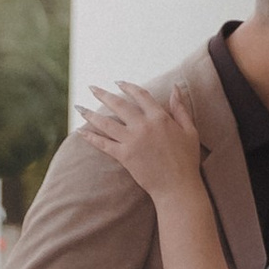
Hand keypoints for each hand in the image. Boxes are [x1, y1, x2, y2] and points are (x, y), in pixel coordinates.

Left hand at [81, 80, 204, 202]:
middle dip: (103, 95)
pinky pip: (103, 144)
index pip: (140, 95)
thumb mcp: (189, 130)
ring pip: (106, 123)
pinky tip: (79, 131)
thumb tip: (176, 88)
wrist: (177, 186)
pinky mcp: (124, 156)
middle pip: (118, 105)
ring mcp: (132, 140)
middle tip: (92, 88)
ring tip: (79, 107)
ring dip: (90, 114)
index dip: (128, 87)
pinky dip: (90, 137)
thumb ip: (180, 108)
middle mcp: (143, 125)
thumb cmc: (186, 159)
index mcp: (159, 117)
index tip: (118, 82)